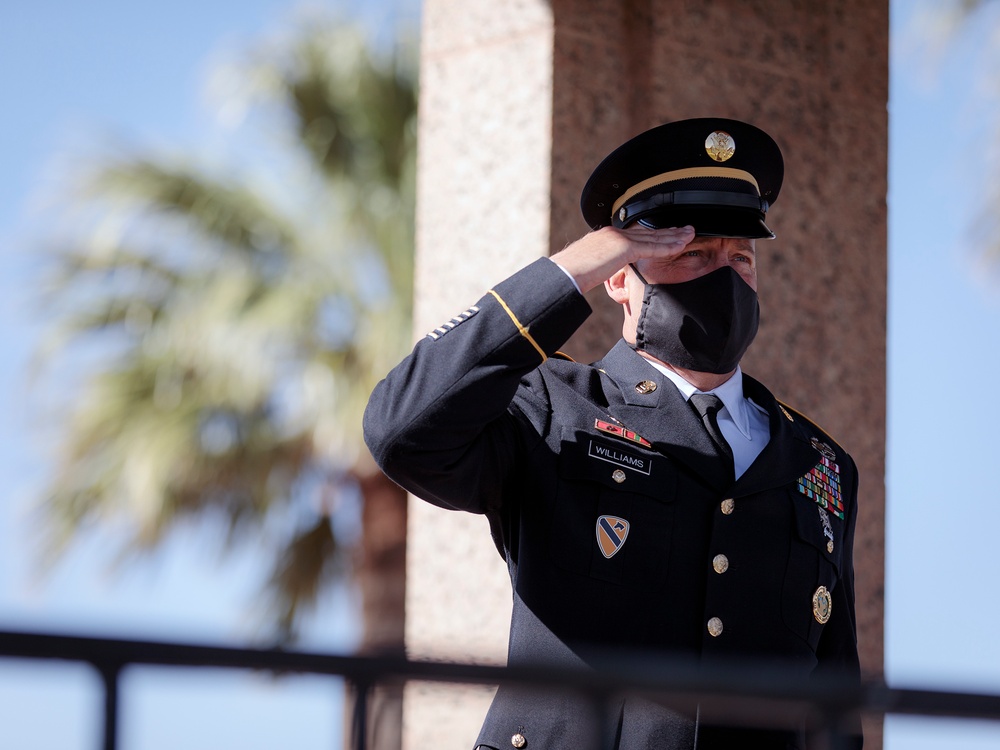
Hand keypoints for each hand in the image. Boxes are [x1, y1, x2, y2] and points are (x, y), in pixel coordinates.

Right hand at [551, 225, 695, 292]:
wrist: (565, 272)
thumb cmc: (570, 273)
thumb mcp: (587, 265)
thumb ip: (600, 264)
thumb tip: (599, 271)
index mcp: (606, 236)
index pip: (635, 234)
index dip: (653, 234)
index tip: (666, 233)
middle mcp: (615, 233)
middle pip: (648, 232)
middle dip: (668, 231)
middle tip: (685, 229)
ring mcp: (620, 239)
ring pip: (654, 237)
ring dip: (674, 235)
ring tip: (690, 234)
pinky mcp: (625, 248)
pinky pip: (652, 247)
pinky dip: (669, 246)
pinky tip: (681, 245)